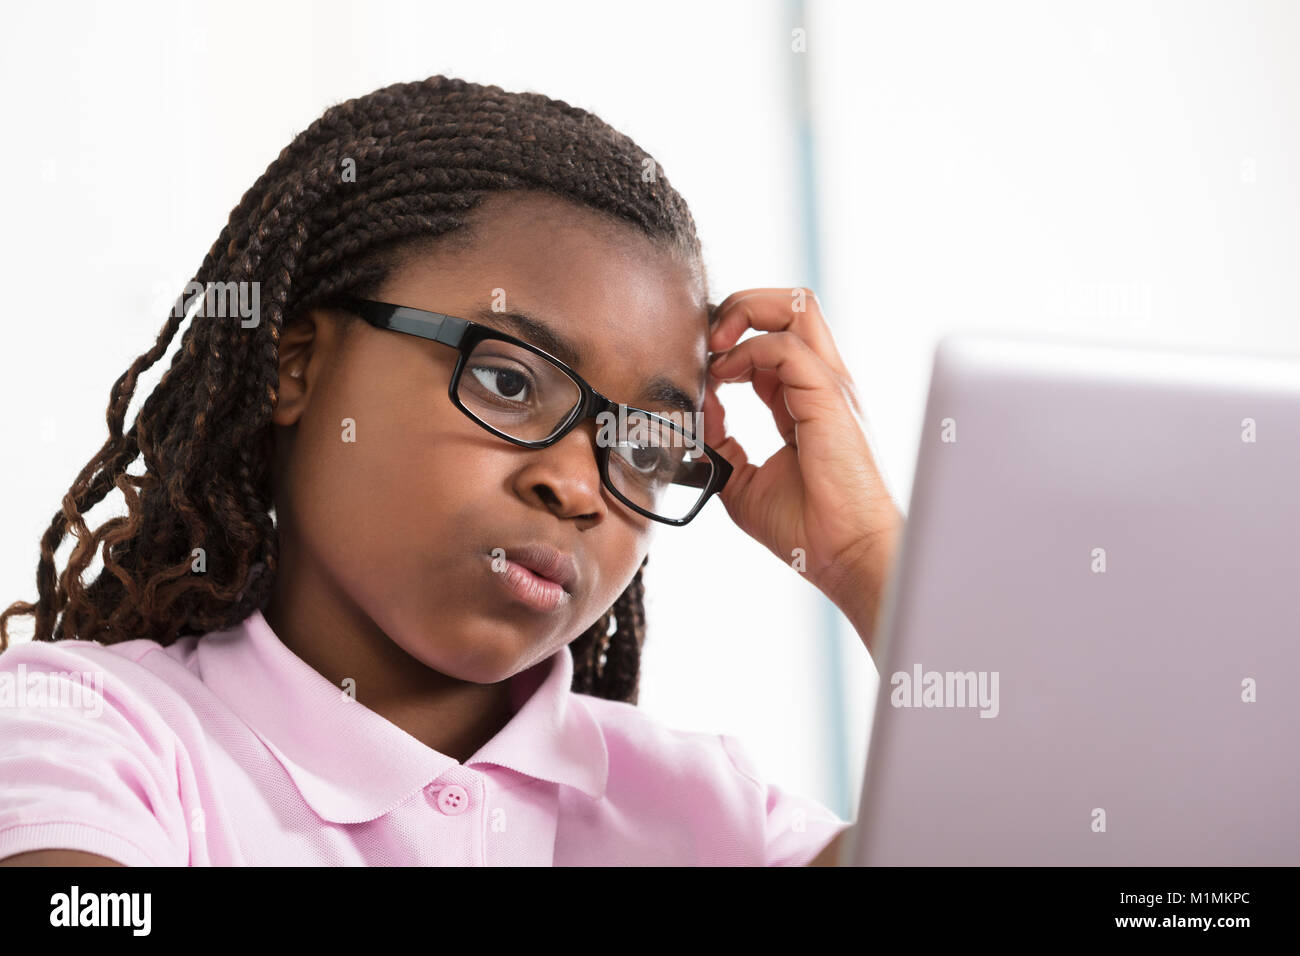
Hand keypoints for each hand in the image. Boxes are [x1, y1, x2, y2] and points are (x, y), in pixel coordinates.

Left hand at [703, 288, 902, 654]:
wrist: (845, 556)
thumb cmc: (807, 530)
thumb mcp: (743, 480)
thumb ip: (720, 442)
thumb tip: (696, 410)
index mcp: (806, 399)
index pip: (771, 339)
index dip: (729, 340)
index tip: (696, 366)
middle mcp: (822, 383)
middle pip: (789, 304)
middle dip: (738, 307)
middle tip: (705, 341)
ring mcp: (829, 385)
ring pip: (795, 305)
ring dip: (742, 313)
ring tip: (714, 349)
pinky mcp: (829, 397)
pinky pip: (785, 345)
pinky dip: (746, 351)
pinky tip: (723, 379)